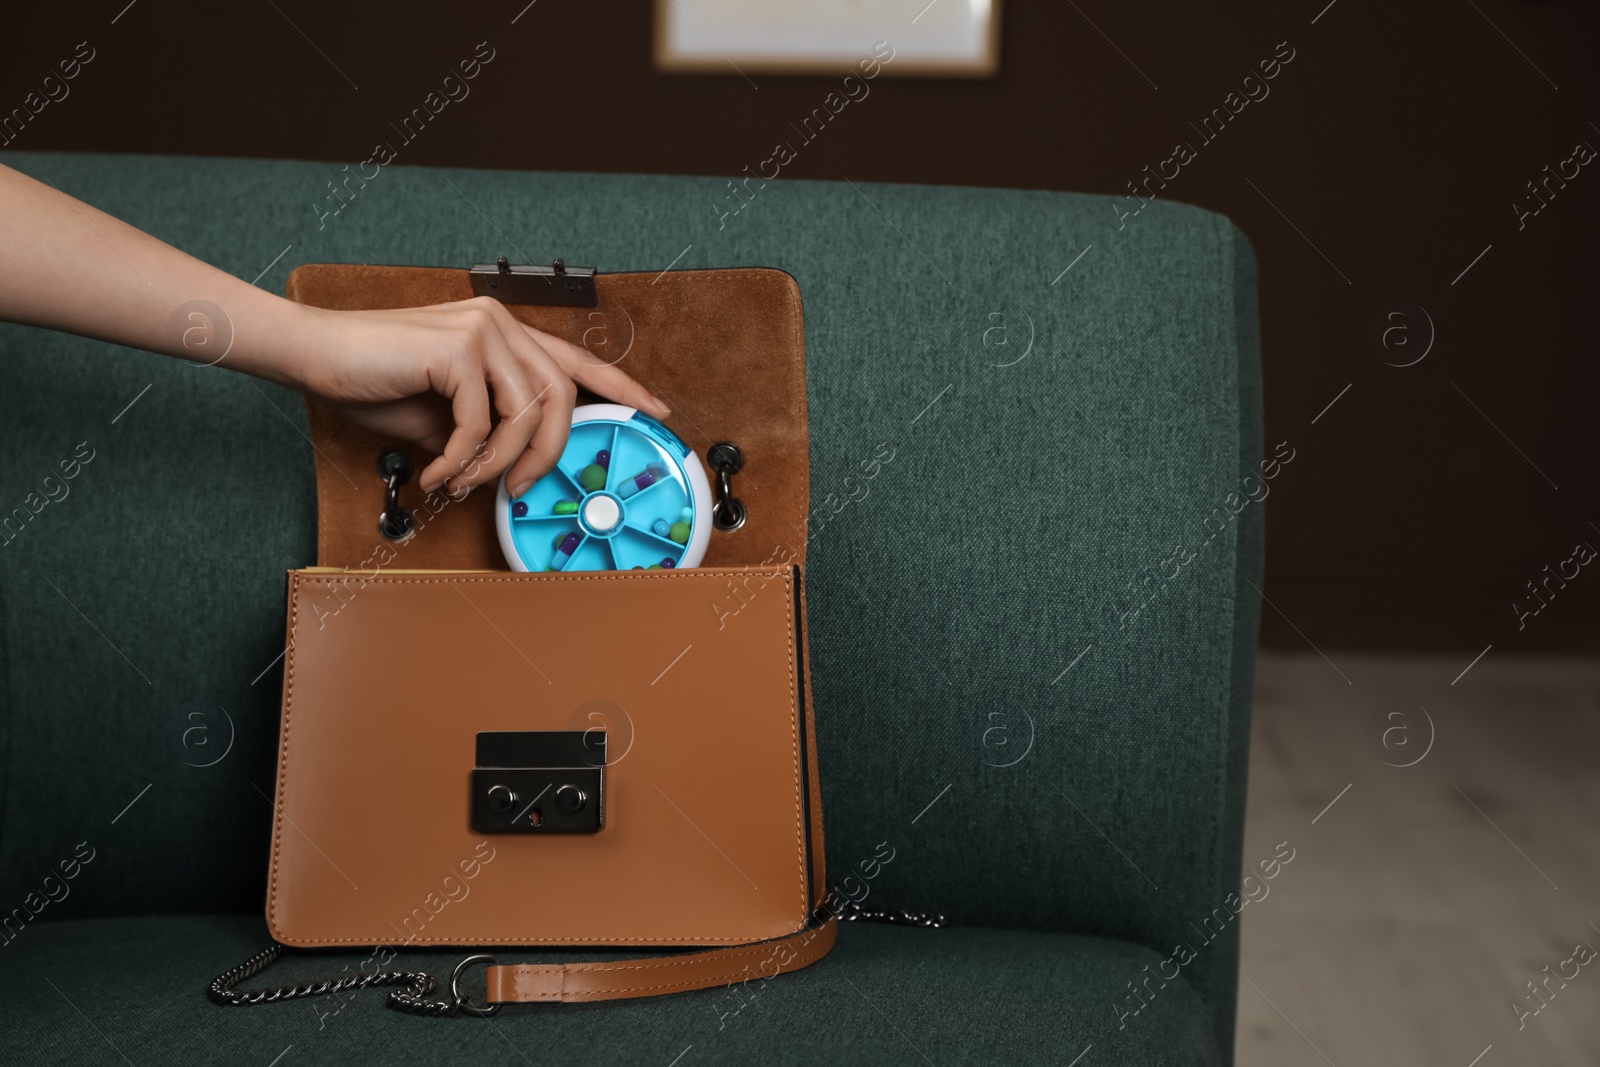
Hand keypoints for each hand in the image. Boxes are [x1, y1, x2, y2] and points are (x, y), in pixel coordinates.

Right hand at [294, 297, 668, 496]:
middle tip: (520, 490)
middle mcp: (500, 323)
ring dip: (499, 464)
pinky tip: (438, 472)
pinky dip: (462, 461)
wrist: (315, 356)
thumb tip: (514, 471)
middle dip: (549, 454)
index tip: (656, 410)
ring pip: (528, 414)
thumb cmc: (374, 381)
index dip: (622, 386)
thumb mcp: (445, 416)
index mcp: (503, 333)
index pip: (576, 359)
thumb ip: (488, 431)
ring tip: (464, 482)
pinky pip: (481, 424)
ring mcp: (482, 329)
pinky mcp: (459, 348)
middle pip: (563, 396)